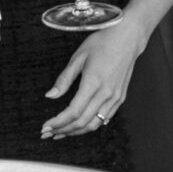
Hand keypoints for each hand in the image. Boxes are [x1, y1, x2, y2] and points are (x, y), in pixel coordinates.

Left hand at [39, 17, 144, 138]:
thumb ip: (64, 79)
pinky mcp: (120, 98)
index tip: (45, 127)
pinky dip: (90, 125)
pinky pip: (105, 119)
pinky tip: (80, 125)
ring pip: (94, 124)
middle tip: (48, 134)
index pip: (73, 112)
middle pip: (82, 122)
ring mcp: (115, 98)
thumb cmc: (101, 43)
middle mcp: (106, 94)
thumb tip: (50, 96)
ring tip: (61, 133)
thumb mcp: (78, 57)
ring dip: (76, 132)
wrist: (127, 38)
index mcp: (93, 83)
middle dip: (63, 130)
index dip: (58, 122)